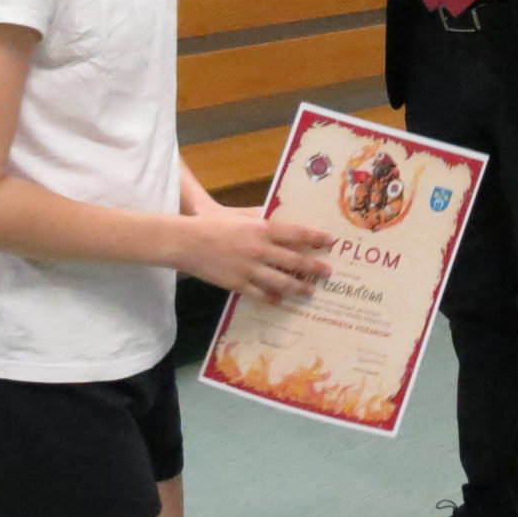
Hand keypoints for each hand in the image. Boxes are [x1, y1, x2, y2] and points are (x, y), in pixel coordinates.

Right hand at [179, 206, 334, 302]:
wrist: (186, 242)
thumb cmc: (212, 224)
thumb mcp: (238, 215)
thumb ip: (259, 216)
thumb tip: (277, 216)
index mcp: (262, 229)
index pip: (296, 234)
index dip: (315, 238)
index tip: (330, 242)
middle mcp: (260, 250)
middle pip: (294, 261)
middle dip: (314, 268)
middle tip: (328, 273)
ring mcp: (250, 269)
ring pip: (282, 282)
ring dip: (299, 288)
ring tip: (310, 292)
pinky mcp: (238, 284)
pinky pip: (261, 294)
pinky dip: (273, 298)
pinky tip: (282, 301)